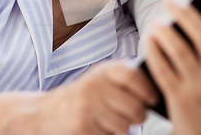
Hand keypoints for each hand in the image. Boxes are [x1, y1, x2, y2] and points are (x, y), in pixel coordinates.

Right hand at [35, 60, 157, 134]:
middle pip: (134, 106)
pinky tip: (101, 128)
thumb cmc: (81, 97)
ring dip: (125, 128)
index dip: (147, 89)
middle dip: (140, 115)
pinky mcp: (83, 127)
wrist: (45, 114)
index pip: (132, 75)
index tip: (152, 98)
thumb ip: (122, 80)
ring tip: (115, 122)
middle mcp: (94, 86)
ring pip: (125, 125)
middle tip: (136, 116)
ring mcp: (87, 107)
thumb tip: (154, 91)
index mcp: (101, 72)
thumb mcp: (99, 80)